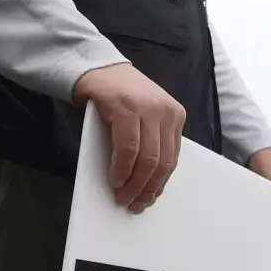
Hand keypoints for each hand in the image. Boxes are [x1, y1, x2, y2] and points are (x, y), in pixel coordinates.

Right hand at [74, 62, 185, 212]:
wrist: (95, 67)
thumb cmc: (118, 97)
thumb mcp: (143, 118)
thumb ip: (149, 142)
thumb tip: (147, 181)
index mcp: (175, 116)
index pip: (172, 159)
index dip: (160, 183)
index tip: (149, 199)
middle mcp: (166, 112)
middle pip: (162, 162)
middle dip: (147, 188)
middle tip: (134, 204)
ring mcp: (148, 109)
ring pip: (148, 158)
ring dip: (134, 183)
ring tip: (123, 196)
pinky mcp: (126, 107)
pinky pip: (129, 147)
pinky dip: (122, 168)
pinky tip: (116, 179)